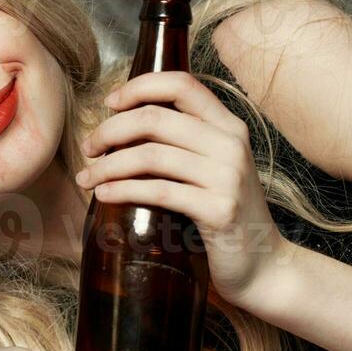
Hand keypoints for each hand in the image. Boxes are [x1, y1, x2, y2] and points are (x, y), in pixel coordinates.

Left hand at [77, 70, 292, 310]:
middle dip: (110, 130)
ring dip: (108, 165)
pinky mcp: (219, 210)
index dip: (139, 87)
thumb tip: (122, 124)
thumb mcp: (214, 167)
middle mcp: (231, 144)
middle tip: (89, 148)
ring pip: (151, 155)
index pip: (181, 84)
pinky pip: (158, 191)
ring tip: (87, 178)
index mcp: (229, 126)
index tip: (110, 104)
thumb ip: (184, 142)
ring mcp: (228, 176)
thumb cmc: (225, 214)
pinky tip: (104, 195)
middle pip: (155, 118)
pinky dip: (122, 190)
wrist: (264, 266)